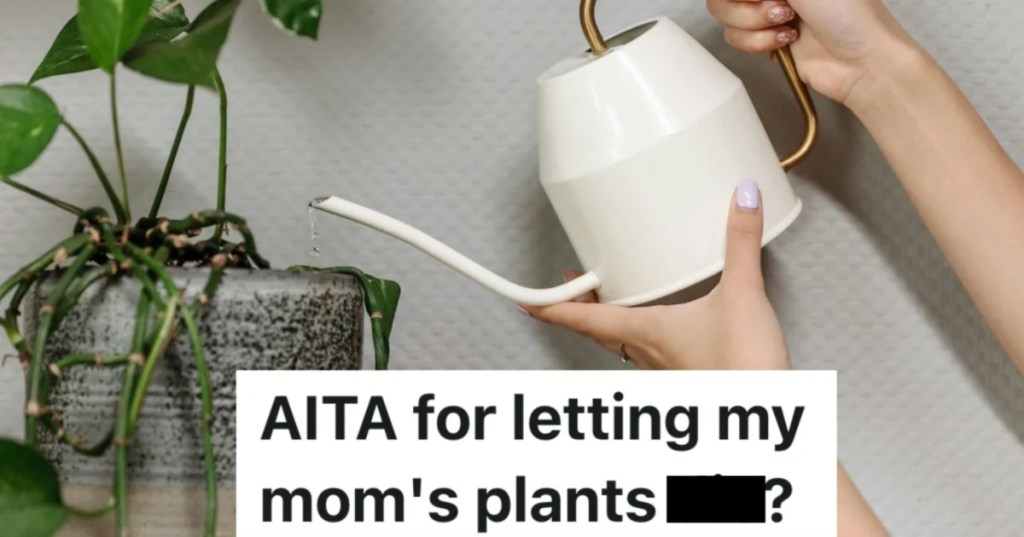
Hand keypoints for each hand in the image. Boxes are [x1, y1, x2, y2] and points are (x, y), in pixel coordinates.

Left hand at [522, 180, 788, 370]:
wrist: (768, 410)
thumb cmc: (743, 368)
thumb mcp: (742, 295)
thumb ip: (740, 243)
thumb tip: (741, 200)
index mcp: (645, 332)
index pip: (583, 319)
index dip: (550, 308)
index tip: (526, 301)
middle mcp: (648, 353)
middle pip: (600, 331)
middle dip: (582, 307)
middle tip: (573, 286)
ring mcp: (666, 369)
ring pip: (624, 344)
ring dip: (613, 321)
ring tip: (613, 297)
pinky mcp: (688, 374)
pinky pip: (653, 352)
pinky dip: (646, 334)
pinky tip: (666, 323)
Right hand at [706, 0, 918, 107]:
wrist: (861, 61)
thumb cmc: (848, 14)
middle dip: (748, 7)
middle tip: (780, 8)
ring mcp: (768, 14)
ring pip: (727, 19)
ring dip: (755, 25)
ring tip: (787, 25)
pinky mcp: (766, 42)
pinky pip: (737, 41)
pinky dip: (760, 43)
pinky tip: (787, 41)